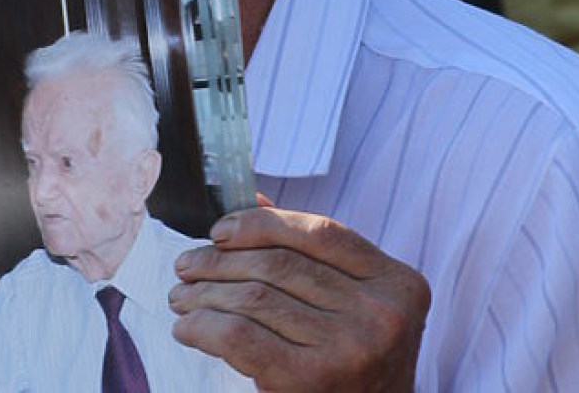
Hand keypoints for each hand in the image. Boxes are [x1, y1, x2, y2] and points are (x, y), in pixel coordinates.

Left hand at [169, 206, 429, 391]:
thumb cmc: (355, 361)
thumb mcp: (356, 304)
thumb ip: (313, 253)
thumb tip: (253, 203)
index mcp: (397, 282)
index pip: (319, 231)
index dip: (261, 223)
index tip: (219, 231)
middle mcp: (381, 313)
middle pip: (280, 264)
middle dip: (220, 260)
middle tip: (187, 265)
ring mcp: (350, 347)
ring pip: (255, 297)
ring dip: (206, 293)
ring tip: (181, 295)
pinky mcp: (311, 378)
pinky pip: (240, 335)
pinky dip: (204, 327)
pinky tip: (188, 328)